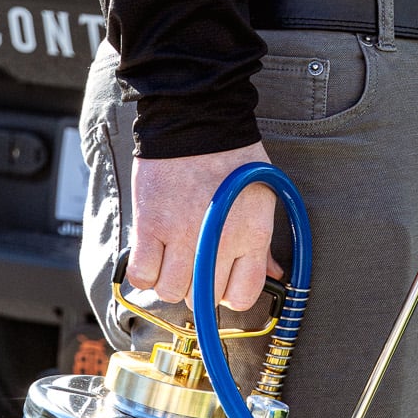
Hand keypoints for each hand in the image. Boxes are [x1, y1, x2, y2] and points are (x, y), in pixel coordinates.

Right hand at [127, 140, 280, 310]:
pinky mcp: (150, 225)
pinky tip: (154, 254)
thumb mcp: (263, 194)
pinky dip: (146, 272)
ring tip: (174, 257)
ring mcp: (182, 234)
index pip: (243, 295)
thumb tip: (275, 272)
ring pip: (171, 292)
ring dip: (171, 280)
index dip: (230, 293)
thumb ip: (264, 242)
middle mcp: (219, 240)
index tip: (222, 281)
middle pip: (203, 298)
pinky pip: (142, 275)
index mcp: (252, 233)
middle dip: (199, 286)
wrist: (198, 119)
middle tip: (196, 262)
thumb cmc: (234, 156)